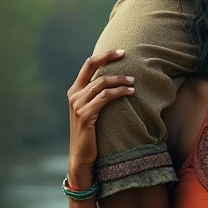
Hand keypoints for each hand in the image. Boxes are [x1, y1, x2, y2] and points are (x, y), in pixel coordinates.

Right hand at [67, 50, 134, 180]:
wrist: (81, 156)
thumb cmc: (92, 133)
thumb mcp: (92, 111)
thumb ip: (98, 96)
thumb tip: (117, 83)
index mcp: (74, 91)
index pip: (87, 65)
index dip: (104, 55)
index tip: (120, 51)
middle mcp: (74, 95)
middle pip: (91, 67)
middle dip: (109, 58)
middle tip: (126, 55)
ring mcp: (78, 105)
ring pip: (101, 83)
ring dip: (119, 80)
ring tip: (133, 82)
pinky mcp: (85, 115)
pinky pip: (105, 97)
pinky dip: (119, 92)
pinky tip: (130, 92)